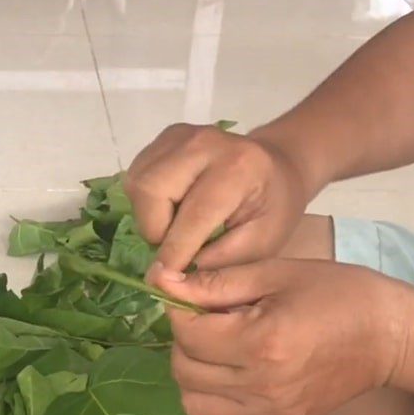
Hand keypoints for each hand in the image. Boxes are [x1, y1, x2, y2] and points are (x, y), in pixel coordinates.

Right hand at [124, 123, 313, 273]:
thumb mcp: (261, 244)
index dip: (174, 251)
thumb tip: (167, 278)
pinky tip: (171, 207)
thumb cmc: (272, 209)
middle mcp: (204, 142)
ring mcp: (180, 135)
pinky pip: (137, 176)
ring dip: (149, 216)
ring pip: (138, 184)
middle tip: (176, 244)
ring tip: (176, 225)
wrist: (276, 166)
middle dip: (155, 228)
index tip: (161, 279)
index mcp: (239, 167)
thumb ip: (217, 262)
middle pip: (151, 190)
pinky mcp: (164, 138)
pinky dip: (147, 202)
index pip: (194, 214)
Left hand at [152, 259, 407, 414]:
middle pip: (184, 371)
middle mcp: (260, 386)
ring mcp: (270, 413)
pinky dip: (218, 410)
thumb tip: (163, 282)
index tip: (194, 296)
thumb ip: (215, 283)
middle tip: (209, 321)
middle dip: (184, 341)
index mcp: (260, 342)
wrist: (389, 336)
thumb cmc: (336, 293)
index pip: (186, 334)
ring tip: (217, 352)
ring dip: (194, 376)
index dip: (179, 310)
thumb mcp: (275, 273)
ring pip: (194, 406)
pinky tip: (231, 384)